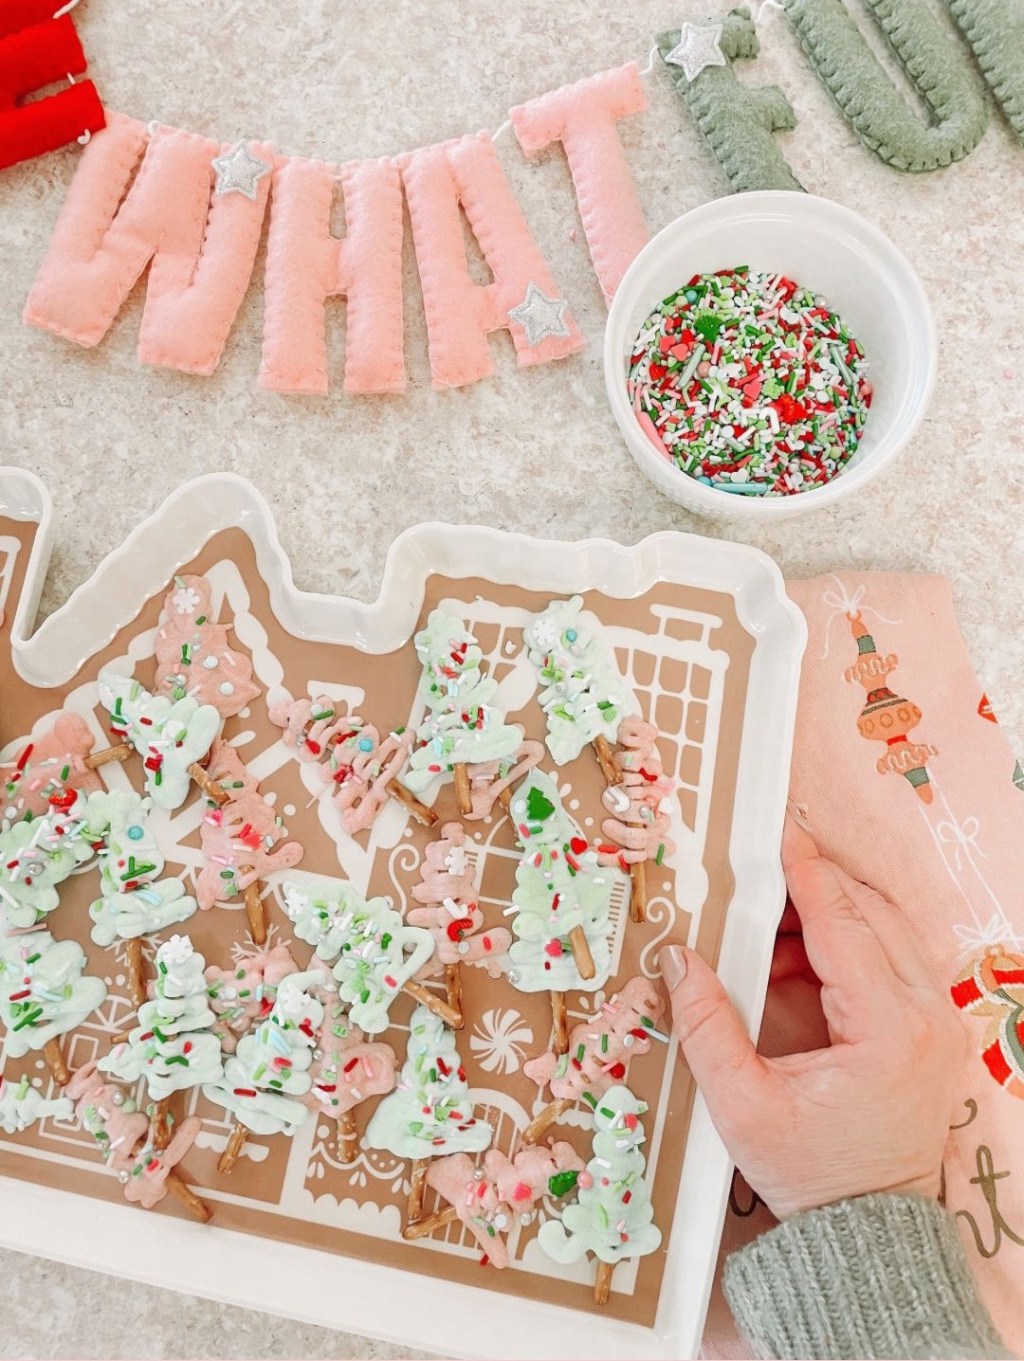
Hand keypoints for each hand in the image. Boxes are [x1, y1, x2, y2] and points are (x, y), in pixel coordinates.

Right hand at [659, 817, 964, 1220]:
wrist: (867, 1231)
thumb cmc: (811, 1175)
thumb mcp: (741, 1106)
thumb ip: (706, 1024)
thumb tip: (678, 957)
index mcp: (889, 1030)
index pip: (844, 925)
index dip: (807, 874)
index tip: (780, 836)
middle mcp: (928, 1018)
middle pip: (874, 914)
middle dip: (816, 886)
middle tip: (760, 876)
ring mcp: (939, 1023)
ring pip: (888, 930)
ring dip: (829, 916)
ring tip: (764, 929)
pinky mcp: (932, 1030)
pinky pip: (893, 960)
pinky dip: (845, 946)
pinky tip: (792, 962)